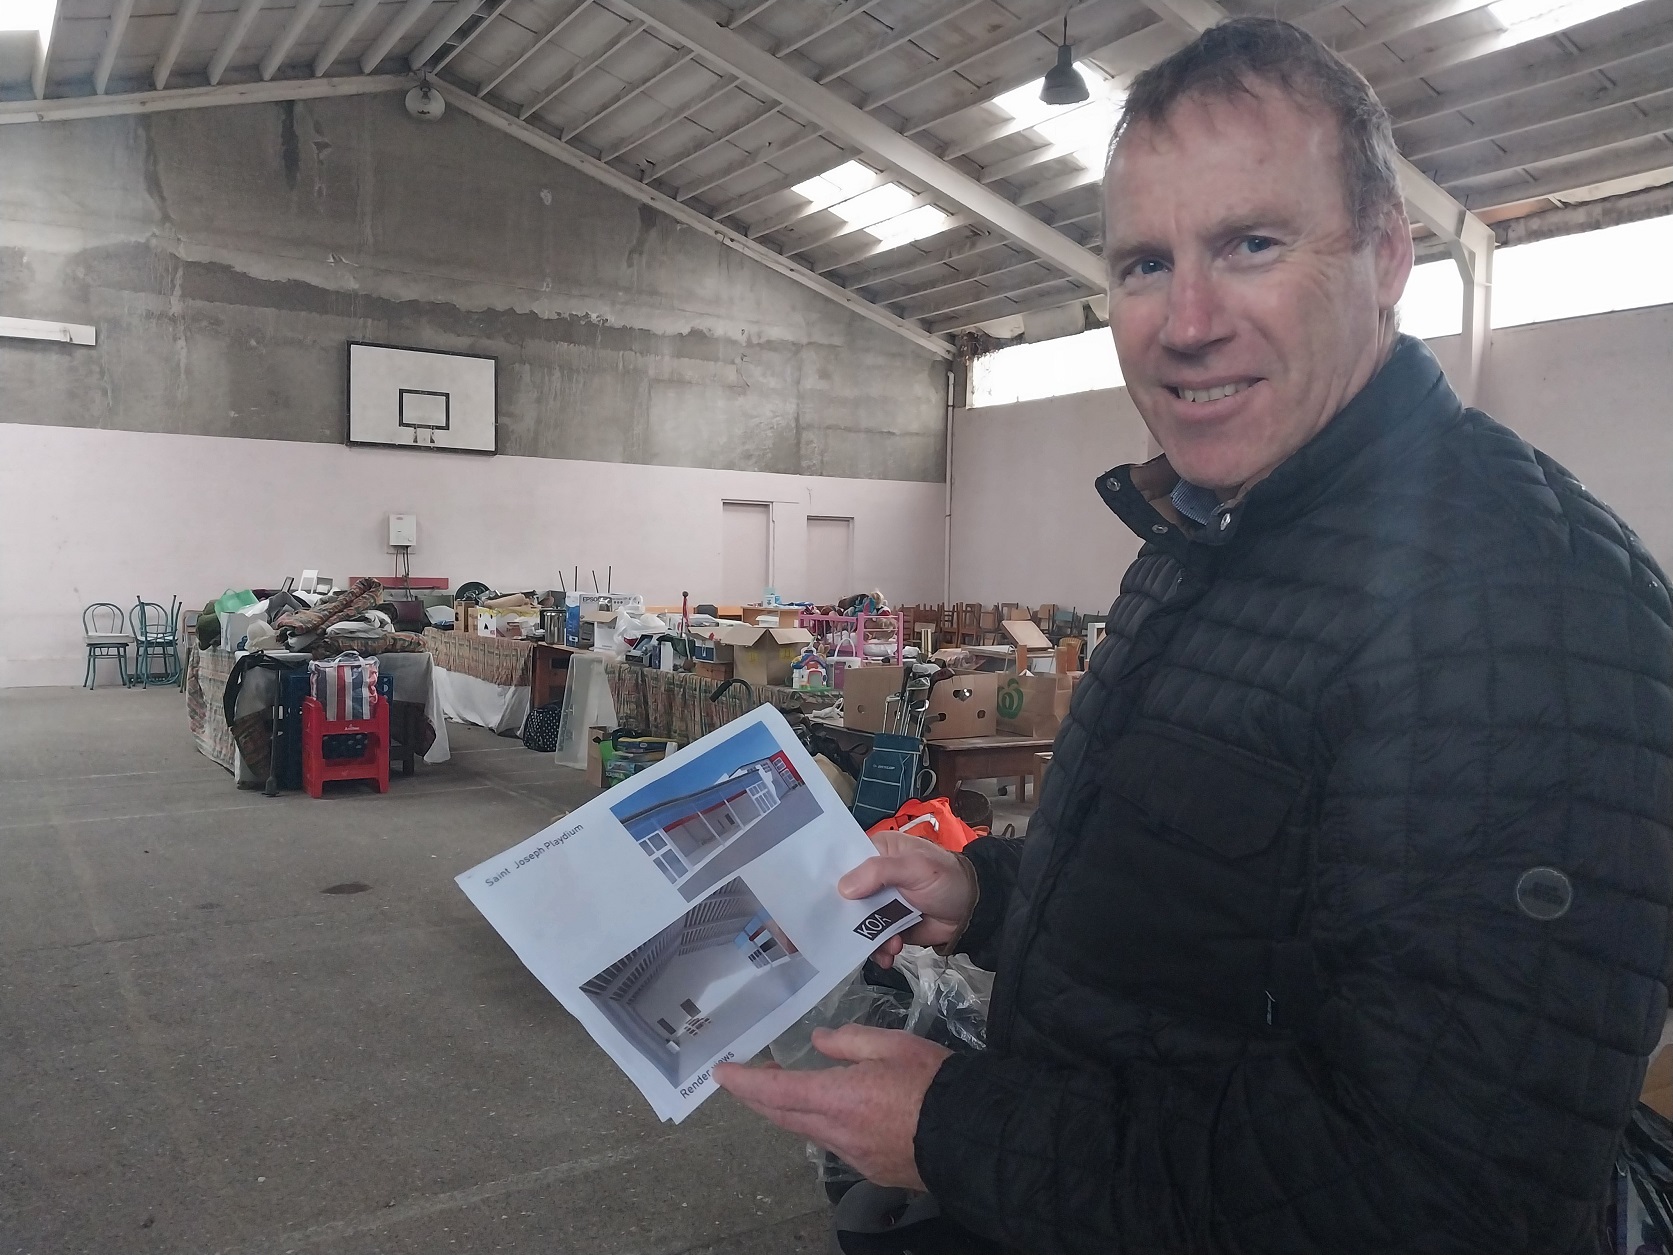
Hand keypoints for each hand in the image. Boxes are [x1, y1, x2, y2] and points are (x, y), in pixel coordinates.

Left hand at [715, 1025, 950, 1188]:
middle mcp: (836, 1133)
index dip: (745, 1081)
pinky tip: (832, 1110)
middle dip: (757, 1097)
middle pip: (782, 1116)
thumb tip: (819, 1043)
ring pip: (806, 1131)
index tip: (721, 1072)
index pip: (776, 1091)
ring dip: (789, 1109)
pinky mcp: (870, 1169)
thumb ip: (850, 1041)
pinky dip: (819, 1123)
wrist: (974, 1137)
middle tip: (746, 1076)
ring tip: (788, 1086)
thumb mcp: (894, 1044)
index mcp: (837, 1098)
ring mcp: (852, 1156)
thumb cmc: (933, 1084)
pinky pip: (833, 1143)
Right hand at [839, 831, 975, 967]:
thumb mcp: (915, 867)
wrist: (974, 911)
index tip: (814, 898)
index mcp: (877, 851)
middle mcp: (874, 875)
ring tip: (889, 944)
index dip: (829, 878)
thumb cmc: (946, 878)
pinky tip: (891, 953)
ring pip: (858, 921)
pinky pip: (873, 938)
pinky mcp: (889, 924)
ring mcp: (881, 902)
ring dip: (868, 937)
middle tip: (847, 933)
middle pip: (846, 895)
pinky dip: (880, 949)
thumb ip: (879, 872)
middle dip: (847, 917)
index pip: (843, 860)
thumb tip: (843, 888)